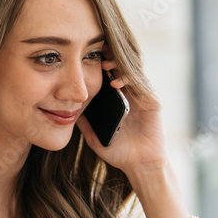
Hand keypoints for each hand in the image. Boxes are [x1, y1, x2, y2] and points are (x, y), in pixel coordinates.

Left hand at [75, 59, 166, 180]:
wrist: (139, 165)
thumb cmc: (118, 152)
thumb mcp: (94, 136)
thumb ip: (83, 123)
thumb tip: (66, 112)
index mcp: (117, 100)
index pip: (107, 75)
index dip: (97, 64)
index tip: (82, 58)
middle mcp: (130, 95)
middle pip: (119, 68)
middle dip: (107, 57)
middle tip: (94, 52)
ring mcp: (141, 97)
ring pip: (130, 71)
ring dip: (117, 64)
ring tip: (103, 63)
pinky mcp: (152, 102)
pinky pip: (141, 84)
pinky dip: (128, 80)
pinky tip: (115, 82)